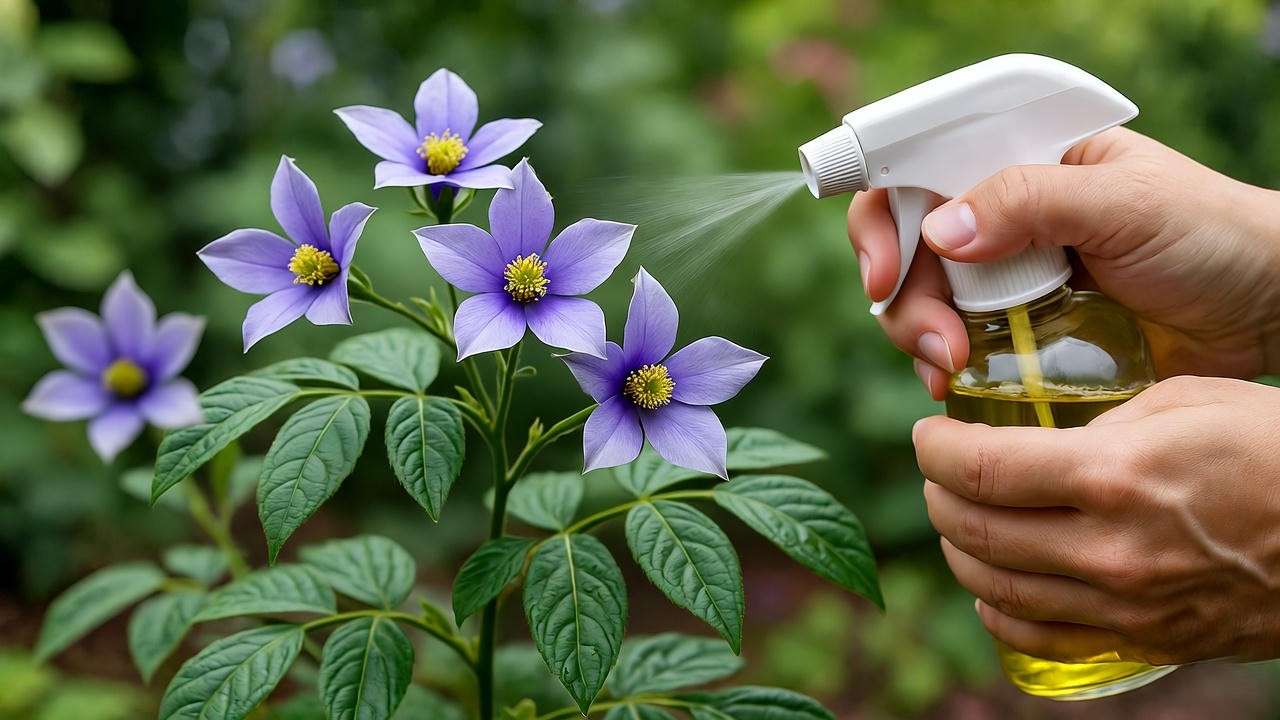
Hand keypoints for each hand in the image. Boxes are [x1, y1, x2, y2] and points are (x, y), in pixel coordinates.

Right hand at [847, 127, 1279, 398]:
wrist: (1270, 312)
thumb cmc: (1213, 236)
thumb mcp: (1125, 203)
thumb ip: (1031, 201)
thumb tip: (942, 230)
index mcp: (1020, 164)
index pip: (921, 174)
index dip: (886, 221)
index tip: (885, 276)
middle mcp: (1002, 219)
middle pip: (909, 249)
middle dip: (905, 299)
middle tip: (939, 346)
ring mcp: (1008, 279)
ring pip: (924, 302)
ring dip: (921, 339)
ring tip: (954, 371)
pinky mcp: (1021, 334)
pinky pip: (959, 348)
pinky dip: (947, 370)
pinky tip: (960, 388)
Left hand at [915, 375, 1279, 664]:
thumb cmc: (1275, 447)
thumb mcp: (1185, 401)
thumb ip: (1098, 422)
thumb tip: (1037, 441)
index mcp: (1115, 476)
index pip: (980, 470)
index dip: (935, 449)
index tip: (928, 434)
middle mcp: (1110, 550)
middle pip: (976, 533)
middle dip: (938, 497)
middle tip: (938, 473)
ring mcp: (1126, 606)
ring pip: (995, 591)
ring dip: (959, 552)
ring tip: (958, 520)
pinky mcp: (1147, 640)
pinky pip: (1042, 636)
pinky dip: (999, 612)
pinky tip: (992, 589)